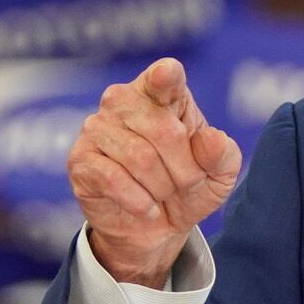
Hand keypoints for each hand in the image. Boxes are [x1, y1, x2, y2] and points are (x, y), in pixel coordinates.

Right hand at [68, 58, 242, 287]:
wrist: (154, 230)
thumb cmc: (187, 190)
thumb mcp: (218, 176)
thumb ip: (223, 155)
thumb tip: (211, 138)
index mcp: (161, 94)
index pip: (163, 77)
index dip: (166, 76)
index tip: (168, 74)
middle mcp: (123, 101)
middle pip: (163, 131)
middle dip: (184, 170)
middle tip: (184, 185)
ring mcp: (97, 127)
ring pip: (140, 158)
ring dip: (161, 188)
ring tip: (162, 195)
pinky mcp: (80, 159)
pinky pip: (113, 178)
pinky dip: (139, 201)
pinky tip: (146, 208)